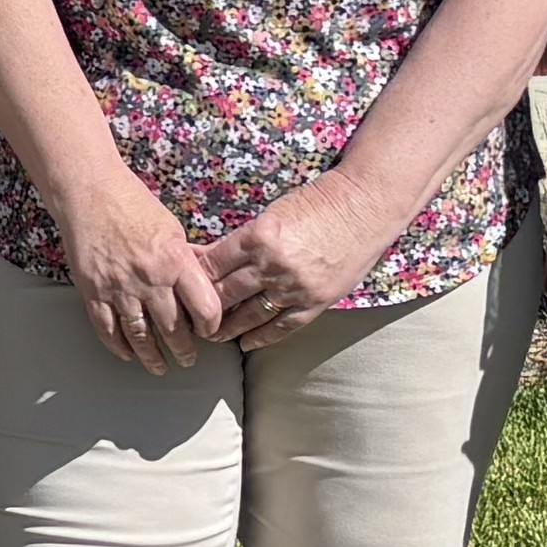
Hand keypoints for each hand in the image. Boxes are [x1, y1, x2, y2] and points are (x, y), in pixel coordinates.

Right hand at [58, 175, 228, 372]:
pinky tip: (127, 354)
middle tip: (188, 358)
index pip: (205, 309)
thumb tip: (209, 283)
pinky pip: (108, 330)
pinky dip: (119, 347)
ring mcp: (119, 288)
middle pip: (174, 330)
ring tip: (160, 366)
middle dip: (184, 350)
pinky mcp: (93, 292)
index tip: (210, 331)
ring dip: (152, 357)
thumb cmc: (134, 203)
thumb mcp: (173, 229)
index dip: (211, 326)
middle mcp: (150, 279)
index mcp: (175, 261)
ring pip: (141, 337)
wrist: (89, 192)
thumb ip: (189, 260)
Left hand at [202, 170, 384, 342]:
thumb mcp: (273, 213)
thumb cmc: (318, 202)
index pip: (213, 264)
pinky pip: (282, 327)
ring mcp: (294, 287)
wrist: (364, 207)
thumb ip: (246, 240)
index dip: (194, 277)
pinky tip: (246, 344)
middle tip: (188, 318)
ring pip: (249, 315)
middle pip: (226, 293)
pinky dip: (261, 338)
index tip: (182, 286)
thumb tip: (214, 259)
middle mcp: (272, 265)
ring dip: (227, 328)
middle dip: (204, 307)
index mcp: (257, 236)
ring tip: (211, 336)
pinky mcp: (315, 302)